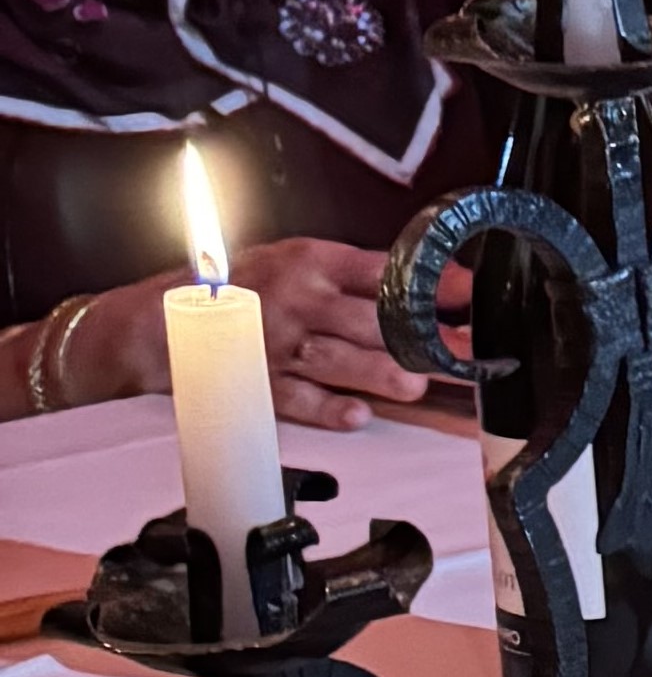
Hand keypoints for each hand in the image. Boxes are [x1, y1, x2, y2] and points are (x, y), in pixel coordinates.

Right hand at [68, 238, 431, 430]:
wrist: (154, 323)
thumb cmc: (231, 288)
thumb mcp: (286, 261)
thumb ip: (345, 275)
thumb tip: (418, 290)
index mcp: (310, 260)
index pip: (384, 269)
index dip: (433, 283)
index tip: (473, 294)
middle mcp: (297, 298)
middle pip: (372, 318)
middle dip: (425, 338)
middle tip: (465, 353)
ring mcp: (276, 342)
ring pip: (341, 358)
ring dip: (382, 373)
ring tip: (416, 385)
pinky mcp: (256, 382)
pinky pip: (298, 399)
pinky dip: (328, 408)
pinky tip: (358, 416)